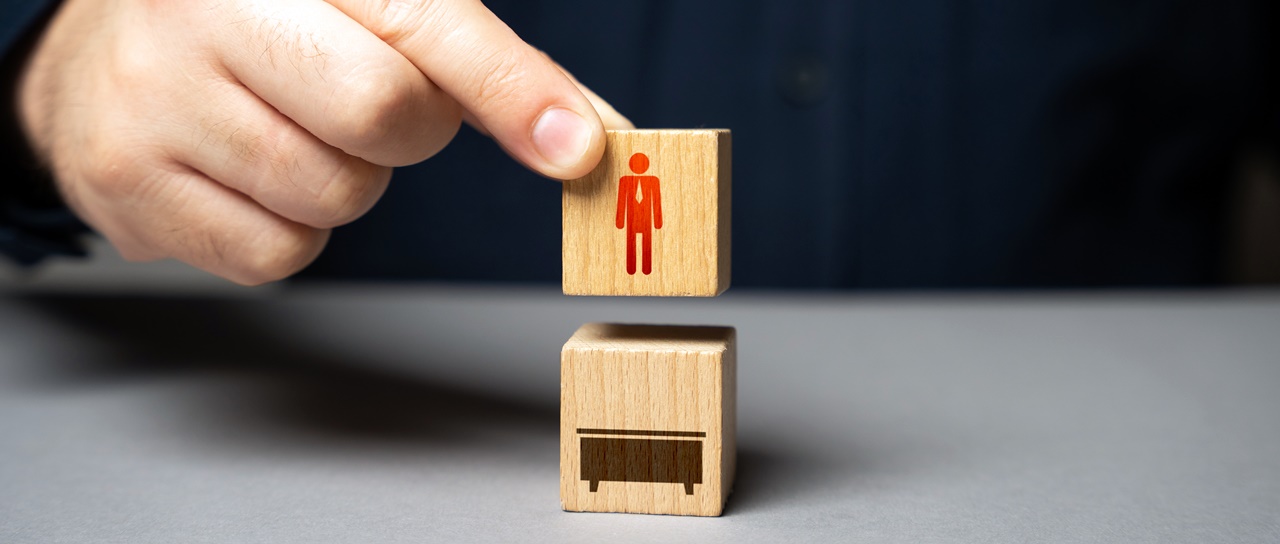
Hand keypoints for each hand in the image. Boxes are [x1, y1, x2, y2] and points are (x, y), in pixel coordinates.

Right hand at [17, 0, 631, 283]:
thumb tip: (579, 135)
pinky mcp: (128, 187)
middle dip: (410, 132)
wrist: (104, 57)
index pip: (420, 20)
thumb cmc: (267, 26)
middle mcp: (201, 10)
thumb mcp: (363, 5)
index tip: (576, 145)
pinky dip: (291, 230)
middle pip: (381, 115)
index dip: (509, 86)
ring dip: (347, 181)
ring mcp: (151, 101)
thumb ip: (475, 61)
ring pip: (334, 196)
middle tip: (375, 106)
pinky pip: (277, 255)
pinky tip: (249, 175)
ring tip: (293, 129)